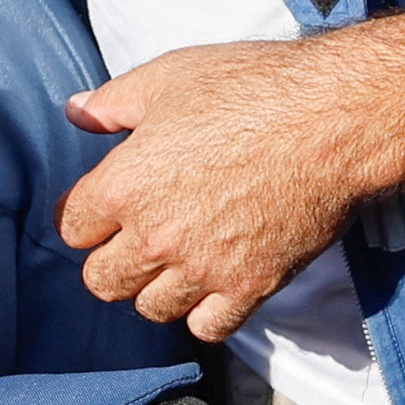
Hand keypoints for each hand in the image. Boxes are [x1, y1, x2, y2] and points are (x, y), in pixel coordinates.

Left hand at [58, 36, 400, 342]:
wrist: (332, 117)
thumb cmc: (250, 87)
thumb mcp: (168, 77)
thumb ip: (112, 102)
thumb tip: (76, 111)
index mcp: (124, 184)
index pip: (72, 227)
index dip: (87, 215)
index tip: (106, 207)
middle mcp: (155, 235)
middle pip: (101, 280)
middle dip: (112, 259)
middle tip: (136, 237)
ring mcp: (203, 267)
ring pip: (150, 308)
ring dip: (156, 288)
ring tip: (176, 260)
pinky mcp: (250, 286)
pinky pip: (207, 327)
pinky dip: (205, 312)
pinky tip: (214, 282)